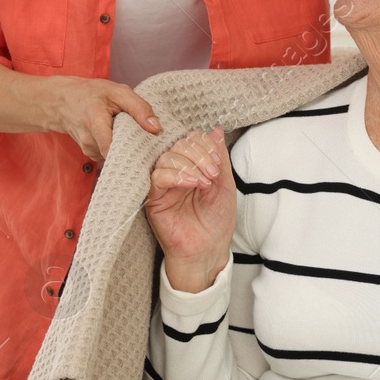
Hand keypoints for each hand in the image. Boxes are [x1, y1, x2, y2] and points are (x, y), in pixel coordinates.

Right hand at [49, 76, 160, 160]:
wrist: (62, 102)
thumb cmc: (90, 93)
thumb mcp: (117, 91)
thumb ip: (138, 108)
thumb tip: (156, 129)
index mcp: (95, 121)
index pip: (112, 147)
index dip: (133, 151)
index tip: (148, 147)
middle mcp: (89, 140)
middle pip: (119, 152)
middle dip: (134, 145)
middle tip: (141, 132)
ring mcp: (88, 150)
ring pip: (116, 154)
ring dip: (125, 144)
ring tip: (125, 129)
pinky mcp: (91, 154)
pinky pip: (110, 154)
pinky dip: (117, 146)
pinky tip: (116, 134)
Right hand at [145, 129, 235, 293]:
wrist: (209, 249)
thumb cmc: (216, 220)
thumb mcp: (225, 184)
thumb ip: (219, 158)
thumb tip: (216, 131)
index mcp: (192, 166)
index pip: (191, 139)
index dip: (205, 145)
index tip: (218, 163)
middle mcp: (176, 172)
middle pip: (179, 145)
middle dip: (199, 155)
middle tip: (213, 173)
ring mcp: (164, 185)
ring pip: (167, 158)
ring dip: (189, 165)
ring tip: (205, 182)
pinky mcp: (154, 199)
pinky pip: (157, 177)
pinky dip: (176, 175)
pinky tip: (192, 184)